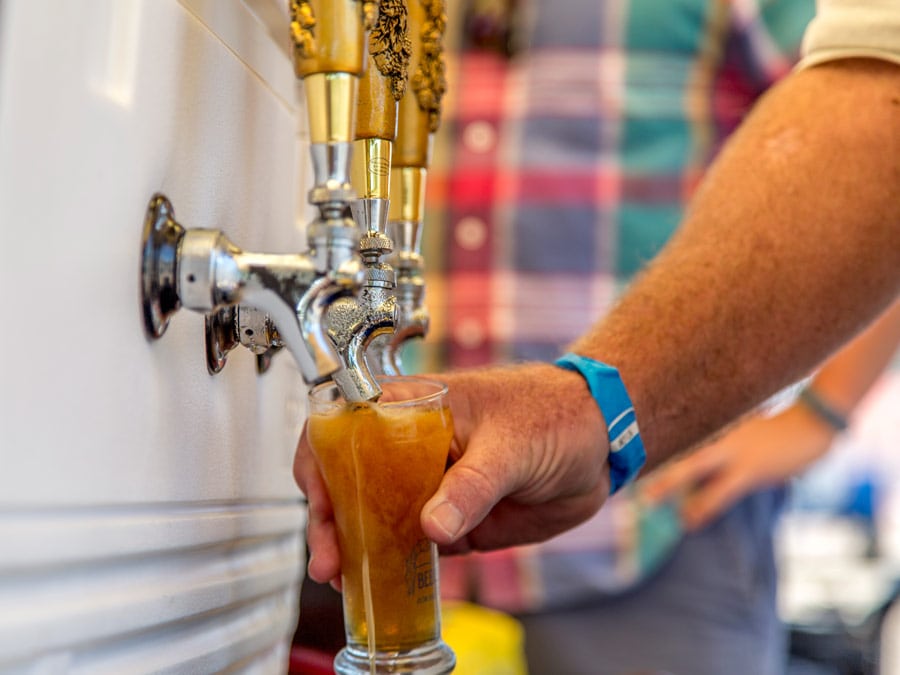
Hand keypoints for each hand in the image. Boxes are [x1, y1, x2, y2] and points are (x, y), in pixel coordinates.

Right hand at [294, 362, 611, 584]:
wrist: (599, 443)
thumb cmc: (554, 415)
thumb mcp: (512, 445)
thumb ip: (472, 485)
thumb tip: (432, 527)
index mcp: (415, 408)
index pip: (346, 426)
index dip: (321, 459)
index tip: (318, 498)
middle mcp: (411, 446)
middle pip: (350, 479)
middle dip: (330, 519)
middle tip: (330, 558)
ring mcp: (429, 485)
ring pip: (374, 516)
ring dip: (355, 547)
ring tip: (344, 579)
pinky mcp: (452, 518)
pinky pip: (411, 543)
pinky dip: (391, 564)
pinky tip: (379, 584)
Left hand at [641, 404, 836, 530]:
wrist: (812, 424)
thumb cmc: (774, 427)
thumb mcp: (739, 424)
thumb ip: (715, 433)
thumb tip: (691, 453)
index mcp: (712, 420)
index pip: (673, 429)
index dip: (648, 439)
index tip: (622, 450)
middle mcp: (717, 433)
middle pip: (674, 444)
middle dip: (647, 458)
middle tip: (622, 473)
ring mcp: (733, 451)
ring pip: (691, 468)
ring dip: (668, 485)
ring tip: (646, 503)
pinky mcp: (750, 471)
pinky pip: (720, 492)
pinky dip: (703, 507)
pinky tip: (689, 521)